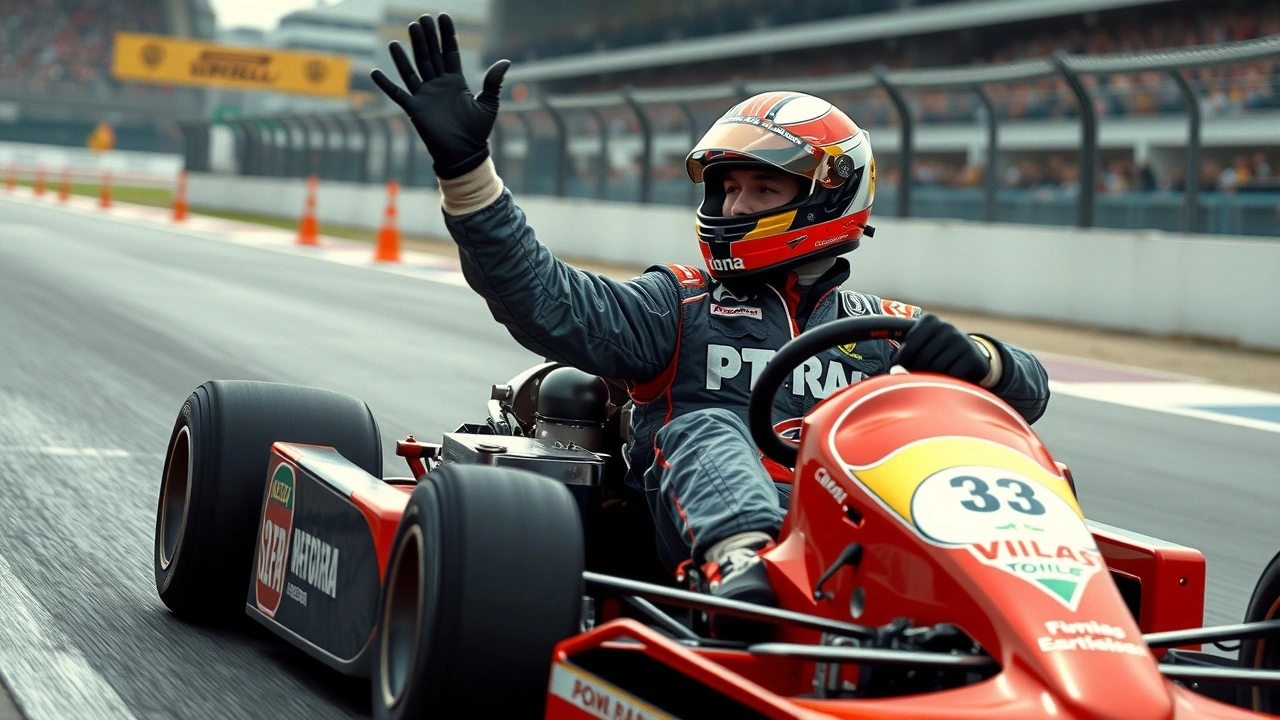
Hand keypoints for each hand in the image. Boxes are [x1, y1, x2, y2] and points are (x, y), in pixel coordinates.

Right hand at [370, 14, 509, 178]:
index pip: (449, 52)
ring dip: (407, 52)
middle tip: (421, 18)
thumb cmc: (477, 132)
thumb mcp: (489, 104)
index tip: (443, 16)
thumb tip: (505, 61)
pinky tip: (375, 72)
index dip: (446, 35)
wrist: (464, 154)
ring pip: (414, 68)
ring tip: (402, 34)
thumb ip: (493, 82)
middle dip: (426, 37)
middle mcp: (438, 85)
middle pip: (430, 55)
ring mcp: (425, 96)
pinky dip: (385, 84)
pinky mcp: (415, 109)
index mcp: (456, 82)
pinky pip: (397, 94)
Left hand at [892, 314, 991, 384]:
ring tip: (929, 377)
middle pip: (921, 359)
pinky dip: (945, 382)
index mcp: (929, 320)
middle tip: (915, 375)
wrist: (972, 355)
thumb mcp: (920, 342)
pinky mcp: (972, 357)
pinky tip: (946, 380)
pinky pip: (950, 376)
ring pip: (935, 368)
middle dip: (915, 371)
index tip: (898, 367)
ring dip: (929, 377)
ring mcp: (961, 341)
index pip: (909, 345)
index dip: (902, 360)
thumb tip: (894, 370)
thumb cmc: (937, 350)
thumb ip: (904, 349)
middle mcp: (946, 327)